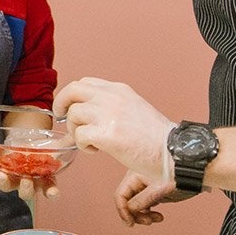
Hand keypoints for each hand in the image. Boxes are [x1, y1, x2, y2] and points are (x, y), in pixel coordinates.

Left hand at [0, 148, 59, 200]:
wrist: (31, 142)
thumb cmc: (45, 149)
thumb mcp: (56, 146)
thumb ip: (65, 143)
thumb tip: (75, 136)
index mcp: (45, 179)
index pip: (50, 190)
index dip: (52, 193)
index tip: (53, 193)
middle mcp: (28, 182)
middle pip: (26, 192)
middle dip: (25, 188)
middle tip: (25, 180)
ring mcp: (13, 176)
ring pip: (7, 185)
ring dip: (3, 181)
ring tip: (1, 174)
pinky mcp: (1, 167)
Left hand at [53, 77, 173, 182]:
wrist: (174, 152)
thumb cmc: (156, 137)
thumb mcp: (134, 108)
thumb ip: (112, 105)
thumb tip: (87, 112)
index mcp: (119, 90)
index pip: (85, 83)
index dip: (72, 95)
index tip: (70, 107)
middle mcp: (112, 97)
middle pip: (72, 90)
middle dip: (61, 104)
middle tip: (62, 118)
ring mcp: (109, 114)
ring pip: (73, 114)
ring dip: (74, 130)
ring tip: (88, 141)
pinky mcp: (107, 135)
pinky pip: (79, 135)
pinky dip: (81, 145)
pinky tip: (94, 150)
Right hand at [115, 170, 193, 225]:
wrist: (194, 171)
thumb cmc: (177, 175)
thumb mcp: (158, 190)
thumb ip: (141, 201)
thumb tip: (129, 212)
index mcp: (134, 175)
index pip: (120, 195)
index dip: (123, 211)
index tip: (130, 223)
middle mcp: (137, 180)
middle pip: (128, 201)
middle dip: (136, 214)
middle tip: (148, 222)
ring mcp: (145, 185)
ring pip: (136, 204)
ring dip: (143, 214)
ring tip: (157, 218)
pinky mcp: (153, 190)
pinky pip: (145, 203)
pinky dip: (149, 211)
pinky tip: (158, 214)